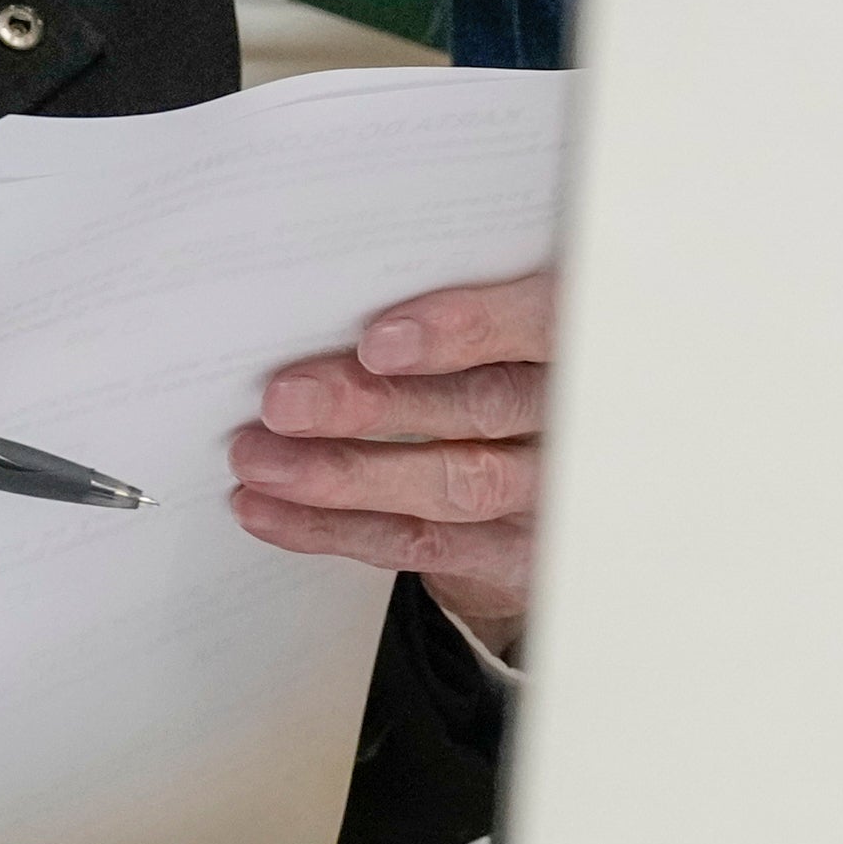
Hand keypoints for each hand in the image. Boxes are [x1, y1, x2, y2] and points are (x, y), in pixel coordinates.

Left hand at [227, 271, 553, 656]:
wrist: (556, 472)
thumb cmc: (510, 358)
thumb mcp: (508, 310)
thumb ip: (463, 290)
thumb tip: (334, 292)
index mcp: (583, 333)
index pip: (543, 324)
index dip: (466, 331)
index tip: (378, 341)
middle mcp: (579, 415)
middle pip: (486, 408)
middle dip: (377, 407)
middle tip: (284, 400)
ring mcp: (552, 491)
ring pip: (453, 484)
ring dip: (344, 474)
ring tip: (259, 457)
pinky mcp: (516, 553)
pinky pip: (421, 543)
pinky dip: (335, 528)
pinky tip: (270, 509)